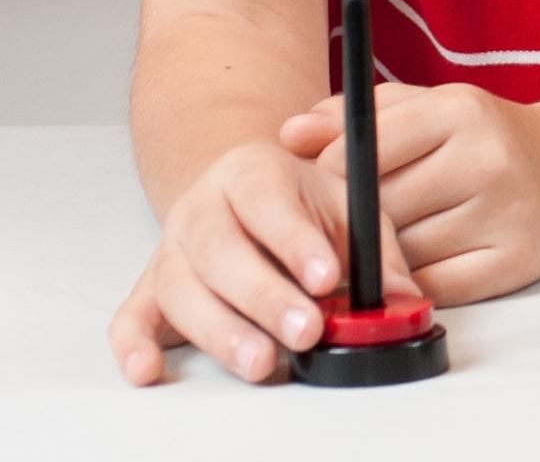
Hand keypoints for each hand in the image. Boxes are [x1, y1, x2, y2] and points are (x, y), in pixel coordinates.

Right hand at [109, 143, 416, 385]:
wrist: (244, 190)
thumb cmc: (300, 203)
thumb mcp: (345, 206)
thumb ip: (375, 250)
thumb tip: (406, 298)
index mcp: (251, 172)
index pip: (268, 202)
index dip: (295, 241)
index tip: (327, 277)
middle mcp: (202, 208)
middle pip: (221, 252)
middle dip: (266, 297)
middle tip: (307, 331)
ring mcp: (171, 250)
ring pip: (183, 290)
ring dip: (221, 331)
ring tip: (263, 362)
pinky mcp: (150, 289)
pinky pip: (131, 317)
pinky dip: (134, 345)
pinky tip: (149, 369)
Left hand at [280, 83, 539, 306]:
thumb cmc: (478, 138)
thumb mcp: (425, 108)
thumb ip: (355, 116)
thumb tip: (288, 135)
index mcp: (460, 111)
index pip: (362, 151)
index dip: (328, 176)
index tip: (323, 186)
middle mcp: (488, 158)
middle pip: (381, 208)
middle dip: (353, 221)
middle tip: (344, 224)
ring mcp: (506, 213)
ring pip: (405, 252)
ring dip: (383, 256)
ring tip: (381, 244)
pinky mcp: (515, 261)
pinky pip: (436, 287)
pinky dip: (415, 283)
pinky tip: (415, 266)